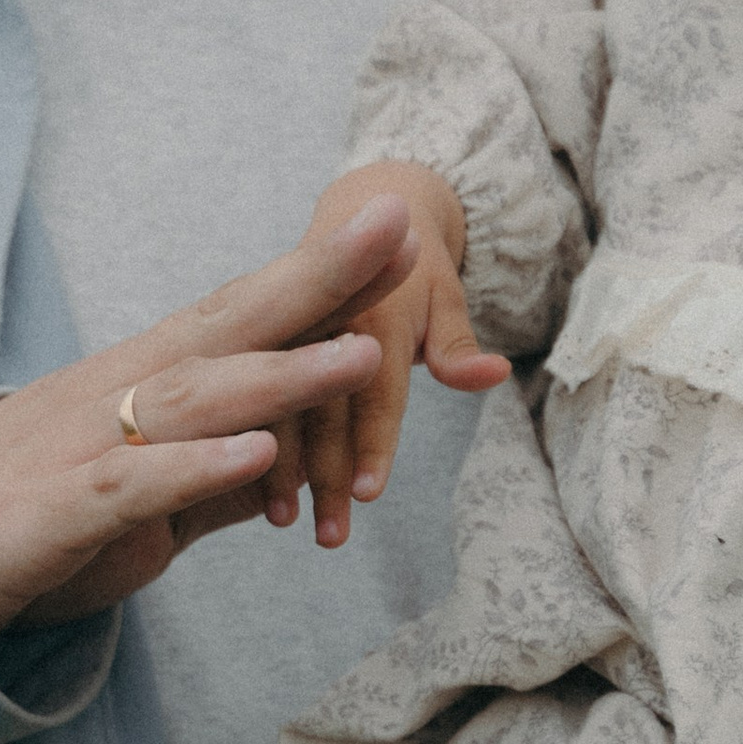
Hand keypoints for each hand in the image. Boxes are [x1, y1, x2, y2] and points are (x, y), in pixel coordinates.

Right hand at [0, 193, 413, 652]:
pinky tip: (260, 456)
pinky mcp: (60, 511)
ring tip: (362, 355)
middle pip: (228, 325)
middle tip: (393, 227)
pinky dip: (197, 468)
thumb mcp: (151, 499)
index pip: (244, 315)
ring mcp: (88, 445)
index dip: (319, 275)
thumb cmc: (41, 521)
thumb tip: (297, 457)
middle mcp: (120, 395)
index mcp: (146, 385)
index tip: (396, 230)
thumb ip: (220, 476)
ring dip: (282, 375)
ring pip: (196, 399)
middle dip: (314, 278)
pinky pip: (136, 485)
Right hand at [265, 162, 506, 547]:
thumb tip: (492, 374)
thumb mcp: (444, 296)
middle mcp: (322, 320)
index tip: (368, 492)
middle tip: (333, 533)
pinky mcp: (260, 341)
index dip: (372, 441)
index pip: (374, 389)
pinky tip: (253, 490)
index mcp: (372, 309)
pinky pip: (250, 396)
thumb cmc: (416, 270)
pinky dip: (252, 442)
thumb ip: (456, 345)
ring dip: (280, 469)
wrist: (364, 210)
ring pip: (279, 406)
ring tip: (285, 521)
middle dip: (325, 473)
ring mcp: (285, 331)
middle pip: (323, 408)